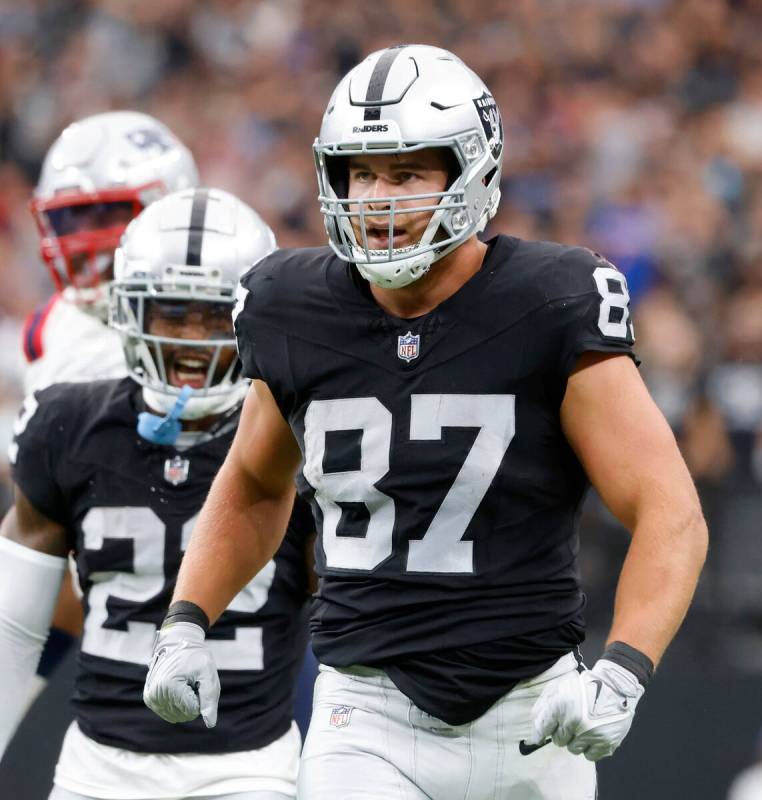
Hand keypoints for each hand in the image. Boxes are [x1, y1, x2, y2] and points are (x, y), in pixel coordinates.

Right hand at [142, 621, 219, 727]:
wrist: (178, 642)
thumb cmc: (195, 656)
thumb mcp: (207, 673)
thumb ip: (210, 698)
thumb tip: (210, 723)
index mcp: (169, 687)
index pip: (193, 710)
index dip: (200, 695)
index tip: (196, 679)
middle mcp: (155, 695)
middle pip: (184, 715)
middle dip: (193, 699)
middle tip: (190, 679)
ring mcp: (150, 698)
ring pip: (177, 716)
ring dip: (185, 701)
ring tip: (183, 681)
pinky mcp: (149, 699)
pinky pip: (169, 712)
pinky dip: (177, 702)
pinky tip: (176, 685)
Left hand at [528, 659, 643, 760]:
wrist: (615, 686)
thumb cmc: (586, 686)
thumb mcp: (560, 687)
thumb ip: (544, 706)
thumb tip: (535, 730)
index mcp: (560, 705)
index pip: (543, 728)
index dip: (540, 733)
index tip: (539, 737)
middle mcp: (574, 721)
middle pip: (558, 741)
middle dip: (562, 733)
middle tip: (570, 724)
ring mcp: (590, 733)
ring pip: (573, 749)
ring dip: (576, 741)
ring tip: (584, 728)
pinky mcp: (605, 743)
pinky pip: (589, 756)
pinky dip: (590, 748)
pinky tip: (593, 735)